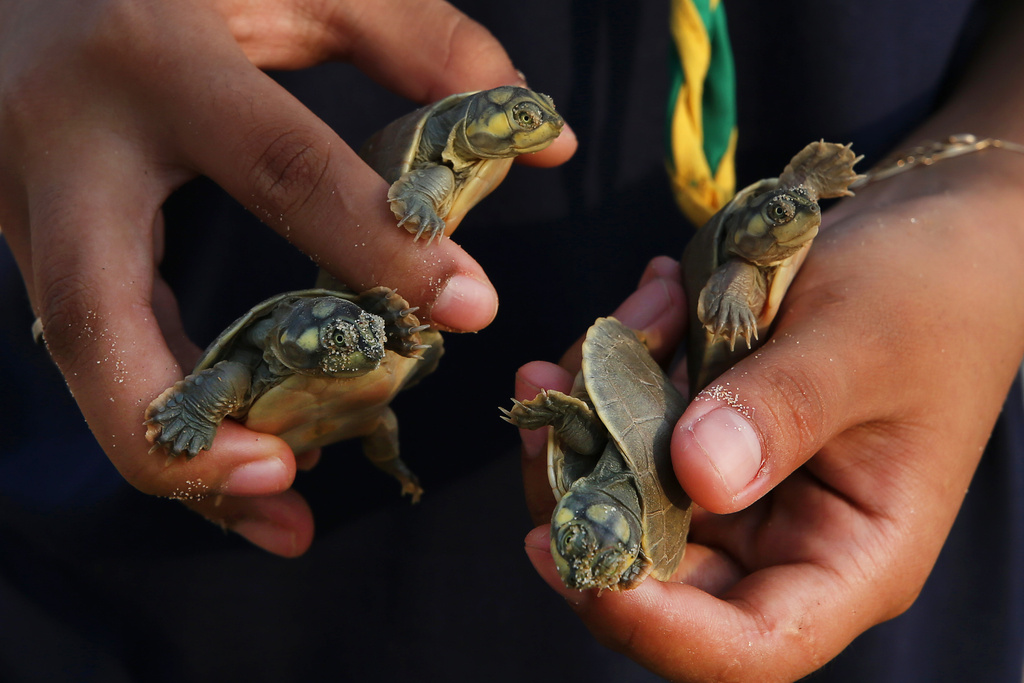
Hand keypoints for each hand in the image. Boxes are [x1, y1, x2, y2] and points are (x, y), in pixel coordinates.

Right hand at [0, 0, 574, 556]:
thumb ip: (420, 41)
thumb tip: (542, 136)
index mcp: (157, 59)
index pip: (279, 170)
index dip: (376, 245)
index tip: (467, 308)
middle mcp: (69, 144)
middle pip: (95, 312)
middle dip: (188, 422)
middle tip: (292, 484)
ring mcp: (25, 199)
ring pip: (81, 353)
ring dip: (174, 451)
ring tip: (278, 513)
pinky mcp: (23, 233)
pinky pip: (91, 338)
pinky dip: (167, 406)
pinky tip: (239, 454)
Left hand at [516, 142, 1023, 679]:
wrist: (933, 236)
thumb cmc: (929, 295)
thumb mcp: (863, 345)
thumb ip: (784, 411)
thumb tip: (695, 475)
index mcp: (849, 557)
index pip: (751, 644)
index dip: (654, 625)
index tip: (567, 551)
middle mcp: (782, 541)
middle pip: (654, 573)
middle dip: (583, 489)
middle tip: (553, 394)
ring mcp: (733, 489)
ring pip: (622, 493)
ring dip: (592, 413)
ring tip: (622, 322)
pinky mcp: (700, 437)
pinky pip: (628, 429)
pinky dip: (612, 373)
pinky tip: (644, 303)